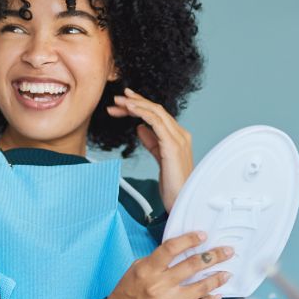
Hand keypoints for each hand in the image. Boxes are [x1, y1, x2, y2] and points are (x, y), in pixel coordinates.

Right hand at [105, 230, 232, 298]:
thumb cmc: (127, 293)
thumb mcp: (136, 269)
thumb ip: (157, 260)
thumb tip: (181, 250)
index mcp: (147, 269)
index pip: (171, 248)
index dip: (189, 240)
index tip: (203, 235)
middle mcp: (158, 285)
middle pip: (191, 266)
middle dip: (213, 257)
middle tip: (227, 251)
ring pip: (200, 288)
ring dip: (216, 279)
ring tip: (226, 273)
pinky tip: (217, 294)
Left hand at [106, 87, 192, 211]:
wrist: (182, 201)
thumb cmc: (173, 186)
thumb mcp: (159, 159)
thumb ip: (152, 142)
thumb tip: (140, 128)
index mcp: (178, 137)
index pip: (158, 115)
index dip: (140, 106)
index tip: (123, 102)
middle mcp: (180, 134)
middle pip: (156, 110)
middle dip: (135, 101)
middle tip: (117, 98)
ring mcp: (178, 139)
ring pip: (156, 112)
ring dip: (136, 104)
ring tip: (119, 101)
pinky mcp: (173, 146)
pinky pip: (156, 122)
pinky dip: (142, 112)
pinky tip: (130, 109)